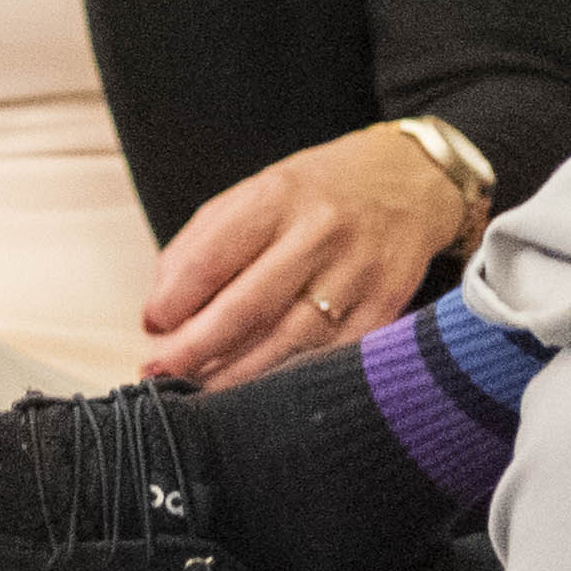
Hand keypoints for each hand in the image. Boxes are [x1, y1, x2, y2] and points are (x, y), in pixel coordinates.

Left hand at [145, 123, 487, 388]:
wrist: (416, 179)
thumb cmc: (321, 193)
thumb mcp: (257, 193)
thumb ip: (201, 246)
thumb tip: (158, 317)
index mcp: (278, 196)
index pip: (211, 257)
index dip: (173, 302)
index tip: (153, 326)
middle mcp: (321, 231)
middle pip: (247, 307)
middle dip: (194, 350)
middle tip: (160, 373)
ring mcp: (359, 271)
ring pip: (289, 341)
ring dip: (237, 375)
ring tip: (202, 390)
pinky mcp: (387, 305)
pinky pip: (331, 357)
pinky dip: (290, 379)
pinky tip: (261, 392)